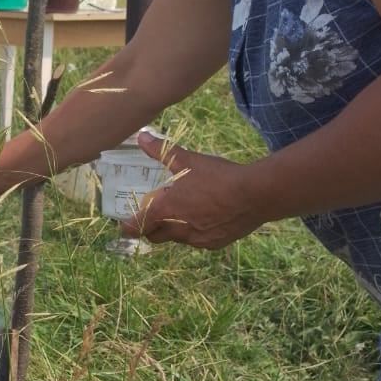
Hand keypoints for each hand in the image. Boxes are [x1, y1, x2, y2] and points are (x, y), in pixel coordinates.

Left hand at [120, 131, 266, 248]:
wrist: (254, 195)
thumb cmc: (217, 176)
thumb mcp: (186, 160)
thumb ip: (162, 150)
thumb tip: (142, 136)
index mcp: (165, 212)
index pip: (135, 228)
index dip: (128, 226)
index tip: (125, 223)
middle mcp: (177, 231)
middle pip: (154, 236)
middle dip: (151, 227)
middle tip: (155, 213)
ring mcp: (196, 240)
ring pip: (177, 238)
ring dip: (174, 228)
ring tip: (184, 210)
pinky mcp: (214, 244)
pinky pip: (198, 240)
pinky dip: (196, 231)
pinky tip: (206, 216)